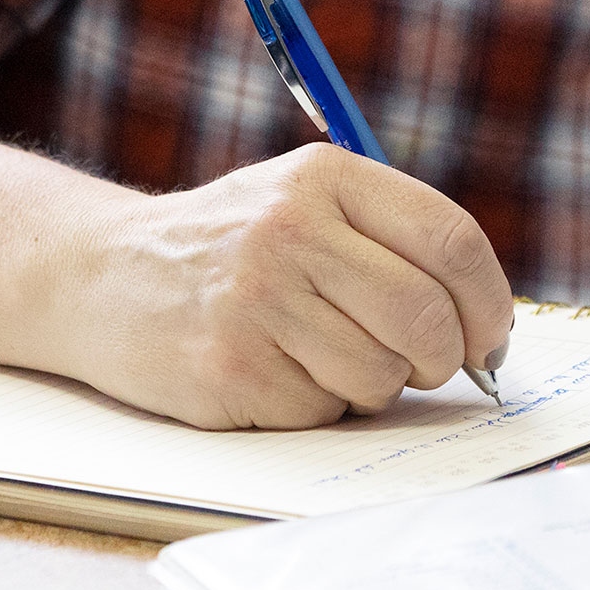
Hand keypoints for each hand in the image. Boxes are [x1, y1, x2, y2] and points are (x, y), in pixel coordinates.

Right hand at [61, 143, 512, 428]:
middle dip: (444, 357)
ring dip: (375, 385)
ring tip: (328, 358)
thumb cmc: (234, 248)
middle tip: (428, 365)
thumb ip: (395, 242)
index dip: (489, 301)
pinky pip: (323, 410)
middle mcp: (290, 230)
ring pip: (380, 373)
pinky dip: (318, 406)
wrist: (99, 276)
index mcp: (326, 178)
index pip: (452, 242)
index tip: (491, 335)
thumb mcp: (310, 205)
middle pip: (426, 316)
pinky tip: (275, 372)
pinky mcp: (228, 368)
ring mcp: (255, 300)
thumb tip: (488, 326)